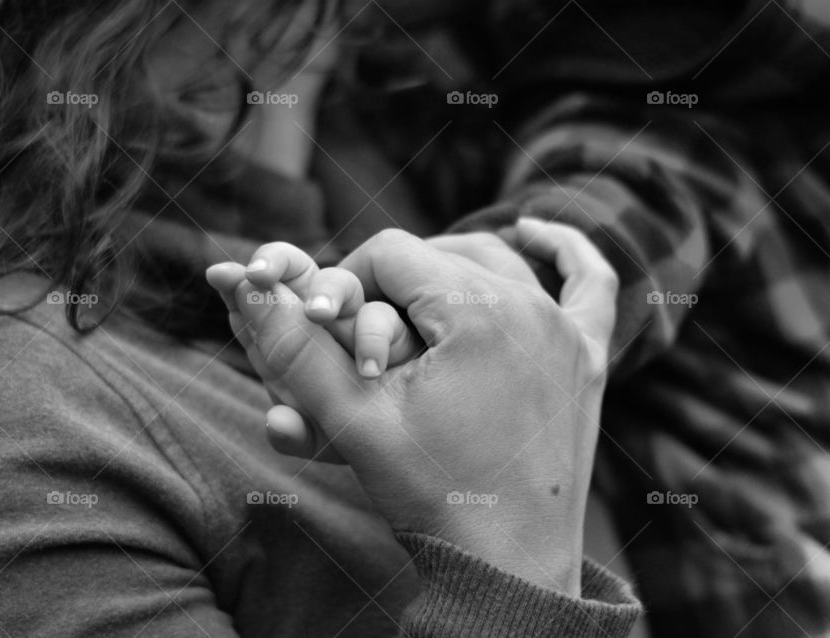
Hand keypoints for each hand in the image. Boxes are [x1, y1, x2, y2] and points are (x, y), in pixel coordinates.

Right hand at [211, 219, 617, 594]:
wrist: (508, 566)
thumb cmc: (431, 494)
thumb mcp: (351, 418)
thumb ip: (293, 346)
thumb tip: (238, 279)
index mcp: (476, 308)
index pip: (391, 252)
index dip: (345, 277)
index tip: (326, 322)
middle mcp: (532, 304)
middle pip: (443, 254)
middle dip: (393, 281)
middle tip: (360, 324)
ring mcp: (568, 330)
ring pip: (503, 261)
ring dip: (455, 263)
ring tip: (412, 283)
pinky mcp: (588, 359)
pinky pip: (591, 284)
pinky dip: (565, 253)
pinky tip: (535, 232)